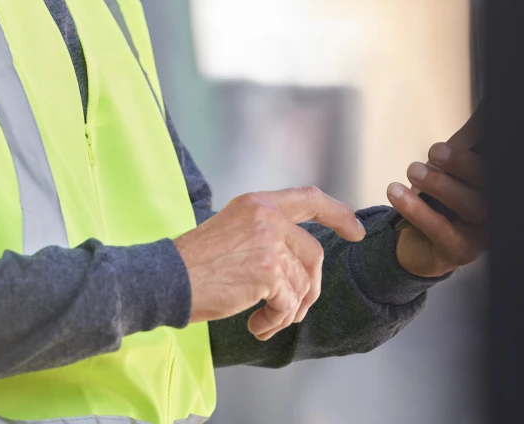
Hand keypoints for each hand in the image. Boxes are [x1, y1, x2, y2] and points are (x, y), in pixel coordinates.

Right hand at [174, 187, 365, 340]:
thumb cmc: (194, 262)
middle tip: (293, 310)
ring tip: (265, 321)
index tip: (356, 230)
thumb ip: (265, 233)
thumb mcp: (232, 230)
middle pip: (314, 254)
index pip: (310, 198)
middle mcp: (267, 217)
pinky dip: (276, 321)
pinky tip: (256, 326)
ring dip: (288, 311)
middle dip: (310, 287)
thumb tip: (299, 261)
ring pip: (303, 284)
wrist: (167, 278)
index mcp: (257, 203)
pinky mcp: (267, 272)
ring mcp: (269, 243)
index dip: (338, 213)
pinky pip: (289, 304)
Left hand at [389, 138, 487, 277]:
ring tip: (413, 170)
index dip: (484, 150)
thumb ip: (468, 138)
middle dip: (461, 164)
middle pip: (489, 185)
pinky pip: (441, 230)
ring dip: (439, 184)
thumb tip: (484, 108)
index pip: (495, 165)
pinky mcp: (460, 250)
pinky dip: (417, 210)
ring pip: (470, 206)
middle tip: (435, 150)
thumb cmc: (440, 198)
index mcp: (495, 186)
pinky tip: (397, 192)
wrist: (418, 241)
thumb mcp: (451, 164)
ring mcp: (482, 232)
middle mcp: (496, 209)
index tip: (467, 135)